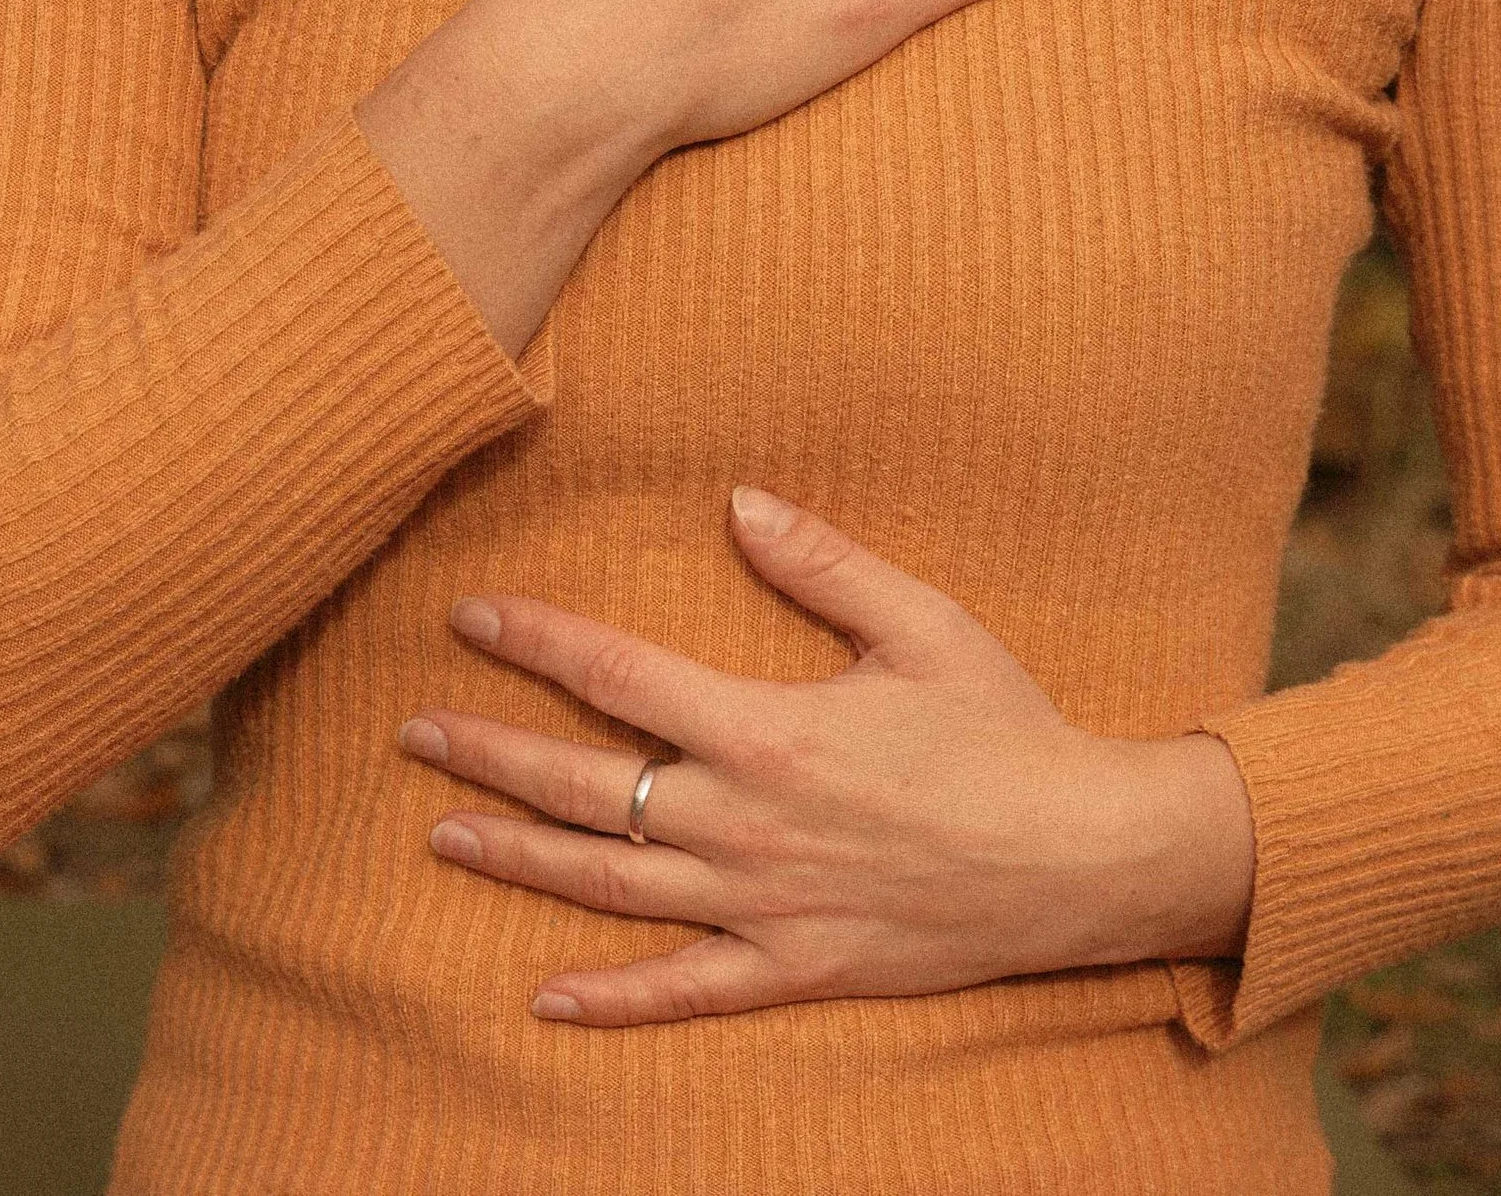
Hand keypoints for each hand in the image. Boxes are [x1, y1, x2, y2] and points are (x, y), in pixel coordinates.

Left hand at [395, 484, 1255, 1027]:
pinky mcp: (797, 967)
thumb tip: (737, 501)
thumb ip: (822, 562)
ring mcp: (763, 905)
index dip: (536, 643)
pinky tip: (544, 999)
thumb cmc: (1006, 731)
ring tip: (442, 833)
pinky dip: (612, 1000)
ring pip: (610, 885)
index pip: (617, 676)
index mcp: (767, 730)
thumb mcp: (923, 624)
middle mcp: (745, 824)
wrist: (1086, 858)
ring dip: (518, 857)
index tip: (470, 618)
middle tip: (414, 733)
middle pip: (585, 787)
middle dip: (489, 755)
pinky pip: (686, 991)